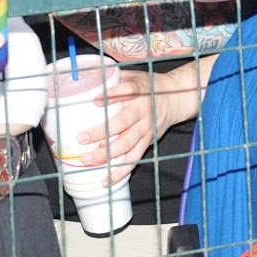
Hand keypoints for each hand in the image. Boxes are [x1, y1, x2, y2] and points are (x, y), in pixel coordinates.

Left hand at [73, 66, 197, 179]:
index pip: (126, 91)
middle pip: (122, 123)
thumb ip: (114, 79)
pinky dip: (120, 171)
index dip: (111, 95)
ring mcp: (146, 129)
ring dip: (106, 154)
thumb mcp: (134, 76)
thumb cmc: (148, 86)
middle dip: (100, 132)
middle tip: (80, 138)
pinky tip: (106, 180)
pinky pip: (134, 159)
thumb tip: (86, 77)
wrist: (176, 98)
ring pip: (126, 144)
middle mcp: (143, 111)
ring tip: (87, 159)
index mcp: (139, 91)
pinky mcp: (148, 142)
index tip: (94, 100)